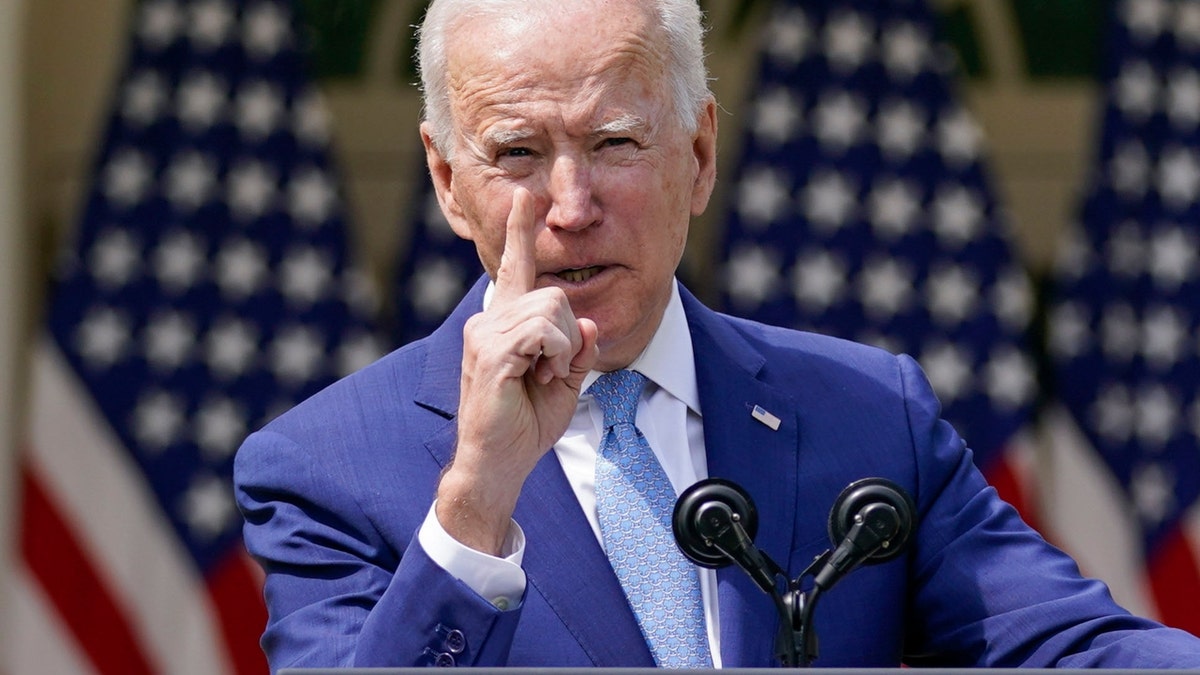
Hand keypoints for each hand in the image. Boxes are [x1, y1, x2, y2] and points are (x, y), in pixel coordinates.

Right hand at [436, 188, 598, 554]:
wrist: (497, 464)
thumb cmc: (525, 425)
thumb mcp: (564, 380)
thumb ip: (578, 348)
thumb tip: (589, 322)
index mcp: (506, 322)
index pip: (516, 268)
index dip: (521, 231)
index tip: (526, 196)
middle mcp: (490, 319)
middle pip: (554, 295)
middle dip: (570, 337)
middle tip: (552, 372)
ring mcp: (485, 332)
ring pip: (553, 310)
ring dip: (563, 351)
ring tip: (542, 377)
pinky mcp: (490, 351)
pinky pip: (544, 331)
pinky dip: (556, 356)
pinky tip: (541, 377)